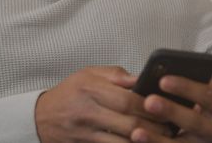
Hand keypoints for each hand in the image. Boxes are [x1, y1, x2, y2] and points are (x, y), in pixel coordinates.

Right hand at [35, 66, 171, 142]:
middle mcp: (88, 111)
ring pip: (123, 142)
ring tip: (161, 139)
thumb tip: (143, 77)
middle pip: (129, 123)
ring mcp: (85, 133)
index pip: (128, 100)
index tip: (167, 107)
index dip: (150, 106)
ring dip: (145, 141)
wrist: (40, 117)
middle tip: (172, 127)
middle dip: (154, 126)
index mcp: (91, 88)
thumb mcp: (88, 74)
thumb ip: (116, 75)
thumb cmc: (70, 92)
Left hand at [130, 77, 211, 142]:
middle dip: (171, 111)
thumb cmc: (199, 98)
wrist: (210, 125)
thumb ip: (186, 76)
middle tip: (149, 102)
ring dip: (157, 139)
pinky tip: (136, 141)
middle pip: (193, 122)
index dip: (185, 87)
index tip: (163, 80)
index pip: (206, 95)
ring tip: (137, 133)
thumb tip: (159, 71)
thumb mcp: (201, 85)